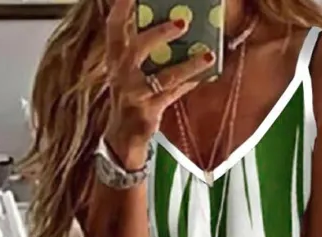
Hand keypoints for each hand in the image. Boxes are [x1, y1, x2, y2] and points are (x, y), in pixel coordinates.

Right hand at [104, 0, 213, 166]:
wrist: (122, 138)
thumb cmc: (131, 97)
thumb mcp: (129, 70)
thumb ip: (143, 48)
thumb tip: (174, 21)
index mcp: (115, 58)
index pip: (114, 27)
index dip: (122, 7)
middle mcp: (121, 74)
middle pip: (137, 49)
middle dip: (159, 33)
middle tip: (183, 22)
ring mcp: (134, 94)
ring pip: (163, 77)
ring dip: (187, 65)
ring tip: (207, 55)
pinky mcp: (147, 112)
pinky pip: (173, 95)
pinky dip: (189, 83)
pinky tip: (206, 73)